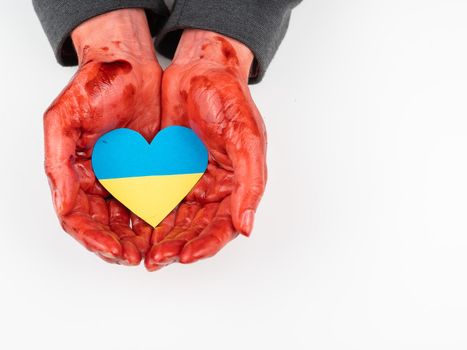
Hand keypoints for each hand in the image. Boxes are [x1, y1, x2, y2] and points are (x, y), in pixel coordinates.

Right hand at [44, 9, 160, 264]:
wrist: (128, 65)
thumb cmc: (92, 86)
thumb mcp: (63, 120)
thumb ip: (58, 164)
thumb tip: (63, 205)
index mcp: (73, 174)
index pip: (78, 219)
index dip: (93, 239)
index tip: (114, 249)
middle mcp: (97, 181)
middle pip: (102, 226)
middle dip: (116, 245)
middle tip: (134, 257)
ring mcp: (122, 177)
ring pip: (127, 219)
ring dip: (136, 238)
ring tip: (152, 251)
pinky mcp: (146, 170)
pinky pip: (151, 200)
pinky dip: (155, 218)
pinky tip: (165, 228)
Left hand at [145, 29, 266, 269]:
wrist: (200, 71)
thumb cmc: (230, 100)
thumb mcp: (247, 140)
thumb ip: (250, 183)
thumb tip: (247, 226)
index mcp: (237, 186)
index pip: (225, 227)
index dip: (207, 246)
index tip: (185, 256)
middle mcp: (214, 189)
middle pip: (197, 230)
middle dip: (178, 247)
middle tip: (157, 260)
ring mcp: (190, 181)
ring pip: (176, 220)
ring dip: (161, 238)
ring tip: (143, 252)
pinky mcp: (168, 171)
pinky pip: (157, 198)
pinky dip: (147, 215)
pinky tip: (133, 226)